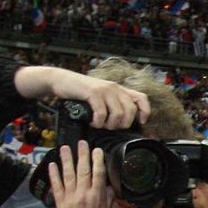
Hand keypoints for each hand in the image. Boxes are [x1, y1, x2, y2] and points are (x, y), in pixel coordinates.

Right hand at [13, 66, 149, 129]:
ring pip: (118, 114)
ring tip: (100, 124)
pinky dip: (98, 122)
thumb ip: (113, 104)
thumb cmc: (82, 92)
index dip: (145, 111)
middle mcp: (115, 88)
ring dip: (109, 125)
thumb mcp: (102, 96)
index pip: (141, 98)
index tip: (141, 122)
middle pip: (131, 111)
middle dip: (123, 124)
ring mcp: (105, 90)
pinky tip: (92, 122)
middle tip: (111, 127)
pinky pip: (102, 113)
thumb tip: (123, 122)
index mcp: (119, 89)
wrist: (62, 80)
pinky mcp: (93, 93)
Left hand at [46, 142, 114, 207]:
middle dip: (82, 155)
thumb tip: (108, 186)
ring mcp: (71, 200)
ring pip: (69, 175)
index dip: (97, 160)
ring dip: (67, 160)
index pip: (99, 174)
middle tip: (82, 142)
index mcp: (98, 198)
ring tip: (65, 148)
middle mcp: (84, 196)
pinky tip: (53, 164)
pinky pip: (56, 186)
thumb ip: (106, 198)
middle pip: (83, 171)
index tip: (97, 150)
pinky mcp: (60, 205)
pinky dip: (54, 175)